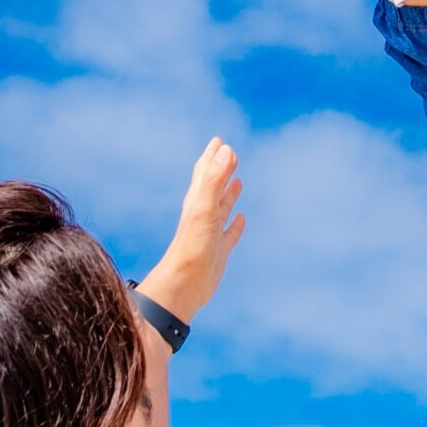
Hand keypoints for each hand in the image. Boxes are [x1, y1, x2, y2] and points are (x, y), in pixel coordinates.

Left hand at [140, 139, 245, 321]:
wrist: (185, 284)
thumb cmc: (192, 245)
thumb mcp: (205, 207)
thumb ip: (215, 178)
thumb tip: (226, 149)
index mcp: (197, 202)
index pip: (205, 173)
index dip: (213, 157)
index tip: (220, 141)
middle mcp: (203, 215)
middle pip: (213, 186)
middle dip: (221, 169)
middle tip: (229, 153)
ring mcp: (211, 233)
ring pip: (222, 207)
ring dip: (229, 193)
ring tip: (237, 181)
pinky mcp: (219, 251)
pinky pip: (230, 233)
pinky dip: (236, 224)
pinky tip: (241, 219)